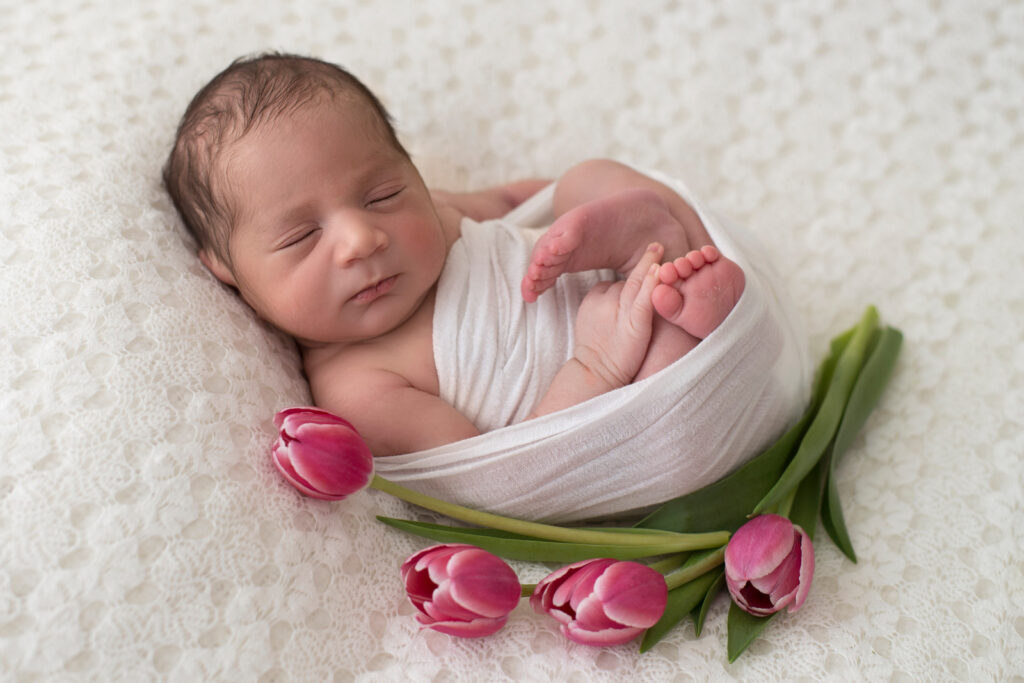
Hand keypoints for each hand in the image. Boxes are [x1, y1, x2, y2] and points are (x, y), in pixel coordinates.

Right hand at [572, 243, 662, 388]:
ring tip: (659, 247)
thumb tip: (617, 299)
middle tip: (655, 246)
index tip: (638, 285)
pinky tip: (659, 271)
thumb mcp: (589, 322)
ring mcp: (618, 311)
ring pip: (635, 284)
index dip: (627, 285)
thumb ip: (602, 307)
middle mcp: (604, 301)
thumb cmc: (594, 353)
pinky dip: (651, 284)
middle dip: (643, 263)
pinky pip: (644, 299)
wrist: (593, 374)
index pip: (613, 283)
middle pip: (627, 281)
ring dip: (649, 265)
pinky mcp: (634, 323)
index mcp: (592, 298)